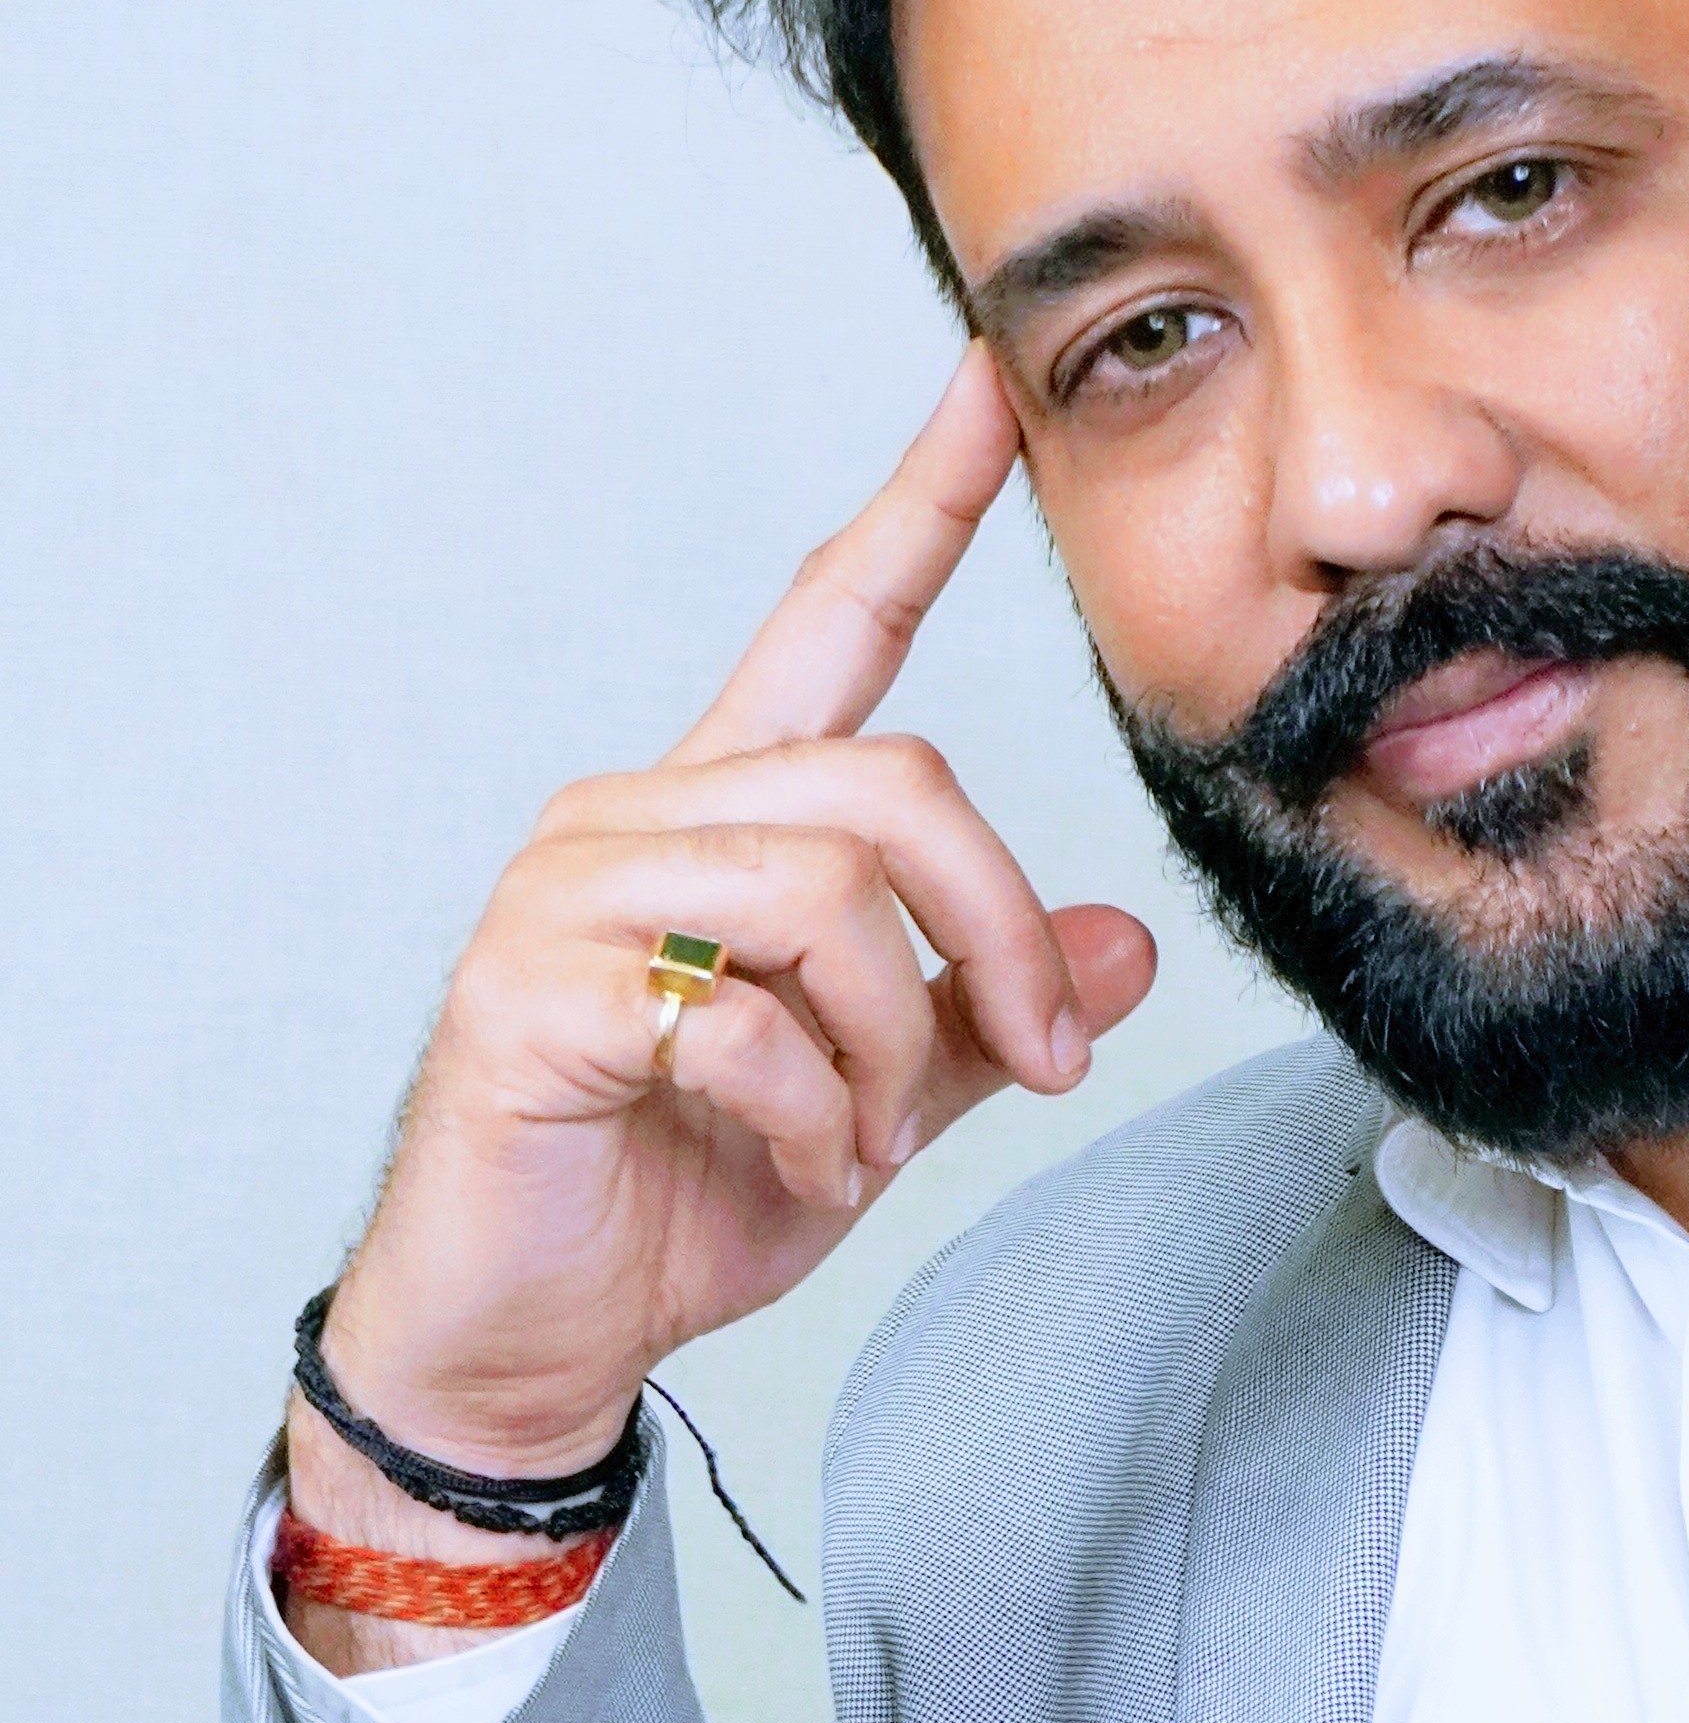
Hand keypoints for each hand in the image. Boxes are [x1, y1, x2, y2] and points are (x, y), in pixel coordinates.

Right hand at [292, 352, 1154, 1598]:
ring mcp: (568, 894)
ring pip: (826, 893)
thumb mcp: (876, 1102)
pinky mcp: (528, 992)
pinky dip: (811, 1112)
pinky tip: (796, 1166)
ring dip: (890, 1049)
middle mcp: (636, 815)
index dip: (921, 502)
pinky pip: (741, 1014)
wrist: (531, 1339)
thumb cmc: (680, 1198)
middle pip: (891, 787)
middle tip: (1039, 1064)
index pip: (833, 621)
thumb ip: (978, 1013)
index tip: (992, 383)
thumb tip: (1126, 944)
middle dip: (999, 935)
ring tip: (858, 1143)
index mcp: (722, 813)